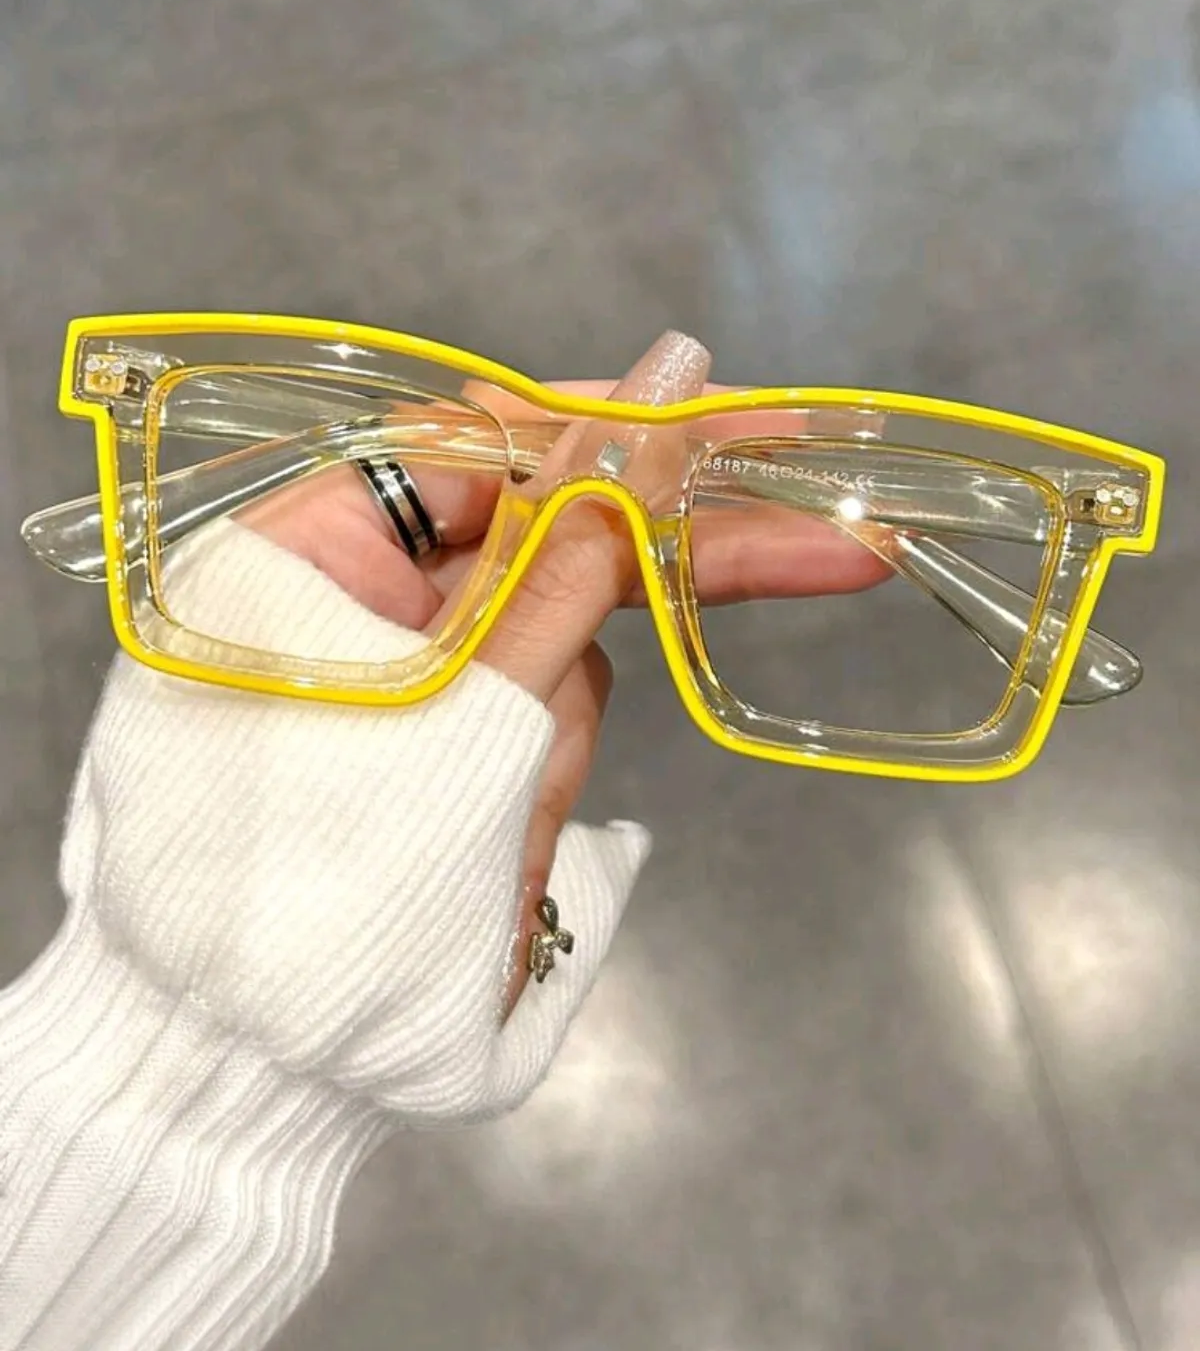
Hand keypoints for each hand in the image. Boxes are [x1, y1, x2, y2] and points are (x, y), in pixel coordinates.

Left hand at [241, 333, 885, 1007]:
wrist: (263, 1060)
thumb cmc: (327, 871)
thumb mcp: (468, 695)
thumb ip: (577, 548)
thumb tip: (666, 383)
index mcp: (325, 540)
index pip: (505, 438)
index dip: (638, 432)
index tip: (764, 427)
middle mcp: (369, 590)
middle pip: (554, 542)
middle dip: (678, 570)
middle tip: (841, 552)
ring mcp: (418, 674)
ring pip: (561, 657)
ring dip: (554, 742)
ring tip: (496, 839)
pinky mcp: (455, 745)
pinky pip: (539, 730)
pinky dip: (534, 793)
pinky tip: (492, 870)